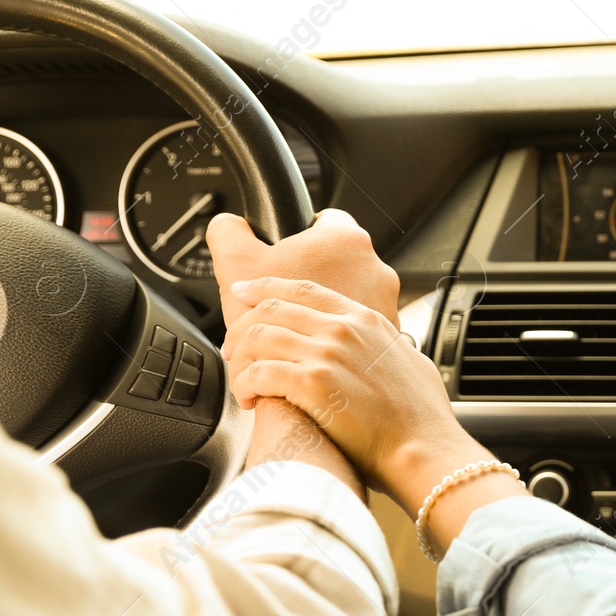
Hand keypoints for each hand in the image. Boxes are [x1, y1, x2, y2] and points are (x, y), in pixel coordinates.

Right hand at [205, 208, 400, 342]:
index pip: (321, 220)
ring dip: (324, 307)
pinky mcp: (388, 335)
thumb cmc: (281, 331)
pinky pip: (360, 324)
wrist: (334, 395)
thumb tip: (227, 223)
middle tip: (282, 299)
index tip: (285, 249)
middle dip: (308, 277)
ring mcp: (387, 303)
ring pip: (350, 293)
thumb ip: (229, 233)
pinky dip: (340, 331)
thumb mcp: (237, 268)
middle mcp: (376, 268)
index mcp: (346, 240)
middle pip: (335, 261)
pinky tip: (315, 345)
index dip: (297, 233)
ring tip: (296, 327)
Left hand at [222, 277, 486, 509]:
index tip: (245, 293)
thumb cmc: (422, 420)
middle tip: (232, 349)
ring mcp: (327, 353)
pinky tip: (249, 399)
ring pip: (258, 337)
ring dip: (240, 360)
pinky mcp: (312, 384)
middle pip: (272, 308)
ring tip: (241, 381)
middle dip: (241, 327)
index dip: (266, 287)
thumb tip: (388, 350)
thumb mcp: (411, 363)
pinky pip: (259, 372)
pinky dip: (245, 385)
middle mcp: (343, 329)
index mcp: (364, 320)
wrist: (424, 450)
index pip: (303, 290)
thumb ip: (389, 349)